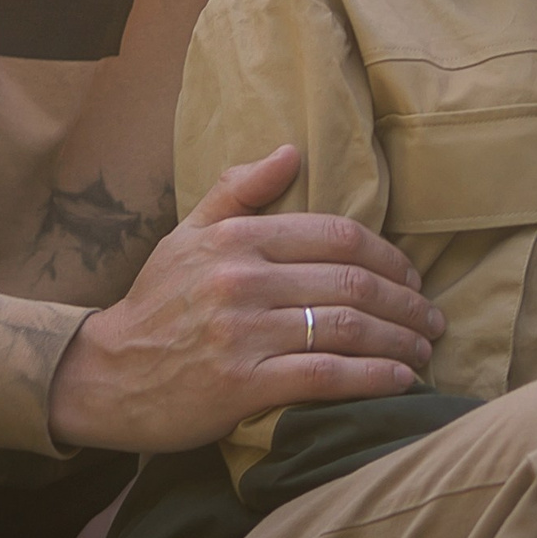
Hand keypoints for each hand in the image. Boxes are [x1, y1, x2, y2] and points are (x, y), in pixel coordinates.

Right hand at [46, 146, 445, 452]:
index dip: (388, 255)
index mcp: (238, 238)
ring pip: (344, 328)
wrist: (104, 374)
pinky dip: (372, 378)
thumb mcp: (188, 233)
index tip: (412, 275)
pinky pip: (323, 377)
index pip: (337, 235)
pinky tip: (400, 380)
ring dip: (398, 340)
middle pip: (350, 282)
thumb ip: (238, 188)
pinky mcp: (239, 386)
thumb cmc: (155, 303)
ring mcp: (242, 334)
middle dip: (405, 301)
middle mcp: (243, 280)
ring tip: (426, 349)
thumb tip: (291, 151)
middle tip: (432, 317)